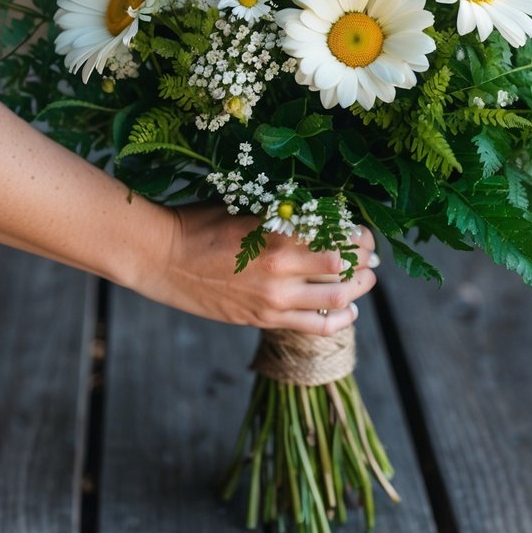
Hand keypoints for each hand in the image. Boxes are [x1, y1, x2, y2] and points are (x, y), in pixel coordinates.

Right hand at [138, 201, 378, 335]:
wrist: (161, 257)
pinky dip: (339, 318)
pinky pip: (314, 325)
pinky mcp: (263, 319)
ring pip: (336, 297)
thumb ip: (282, 214)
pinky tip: (347, 310)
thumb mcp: (244, 207)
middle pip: (345, 266)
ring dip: (358, 287)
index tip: (363, 231)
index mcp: (276, 232)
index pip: (337, 234)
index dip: (358, 234)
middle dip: (365, 259)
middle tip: (370, 255)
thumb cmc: (200, 223)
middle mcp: (281, 268)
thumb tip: (323, 214)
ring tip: (365, 280)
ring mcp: (273, 299)